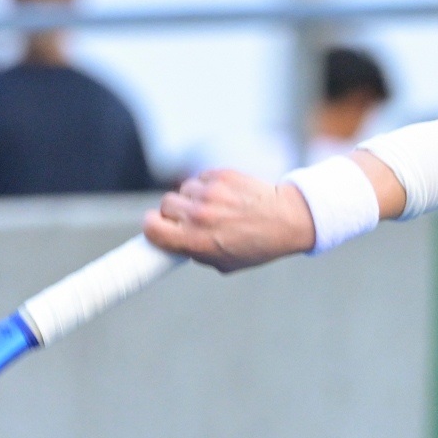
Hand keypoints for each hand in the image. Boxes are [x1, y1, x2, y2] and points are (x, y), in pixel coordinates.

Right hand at [144, 168, 316, 271]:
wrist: (287, 218)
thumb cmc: (257, 246)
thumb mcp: (223, 263)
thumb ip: (195, 253)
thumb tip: (174, 242)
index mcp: (196, 241)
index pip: (151, 227)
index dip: (152, 227)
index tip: (157, 228)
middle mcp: (199, 215)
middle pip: (164, 205)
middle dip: (173, 213)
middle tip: (189, 219)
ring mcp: (210, 192)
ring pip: (182, 189)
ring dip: (191, 198)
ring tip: (213, 207)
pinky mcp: (221, 174)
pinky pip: (200, 178)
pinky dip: (206, 185)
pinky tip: (223, 196)